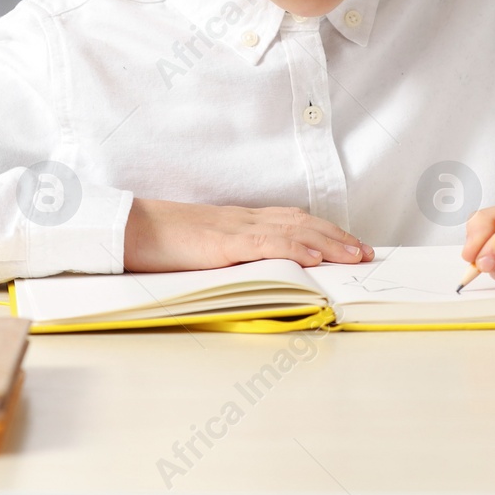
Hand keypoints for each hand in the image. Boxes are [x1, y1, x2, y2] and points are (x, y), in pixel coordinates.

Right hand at [123, 198, 374, 272]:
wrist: (128, 229)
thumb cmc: (158, 242)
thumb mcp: (200, 248)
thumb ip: (227, 255)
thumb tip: (252, 274)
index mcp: (237, 222)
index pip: (290, 221)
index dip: (322, 230)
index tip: (348, 242)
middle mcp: (243, 220)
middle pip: (301, 222)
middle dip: (337, 237)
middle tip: (366, 252)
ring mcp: (235, 229)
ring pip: (293, 230)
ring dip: (328, 242)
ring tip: (355, 255)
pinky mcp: (224, 243)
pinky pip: (267, 243)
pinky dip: (296, 248)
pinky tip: (316, 256)